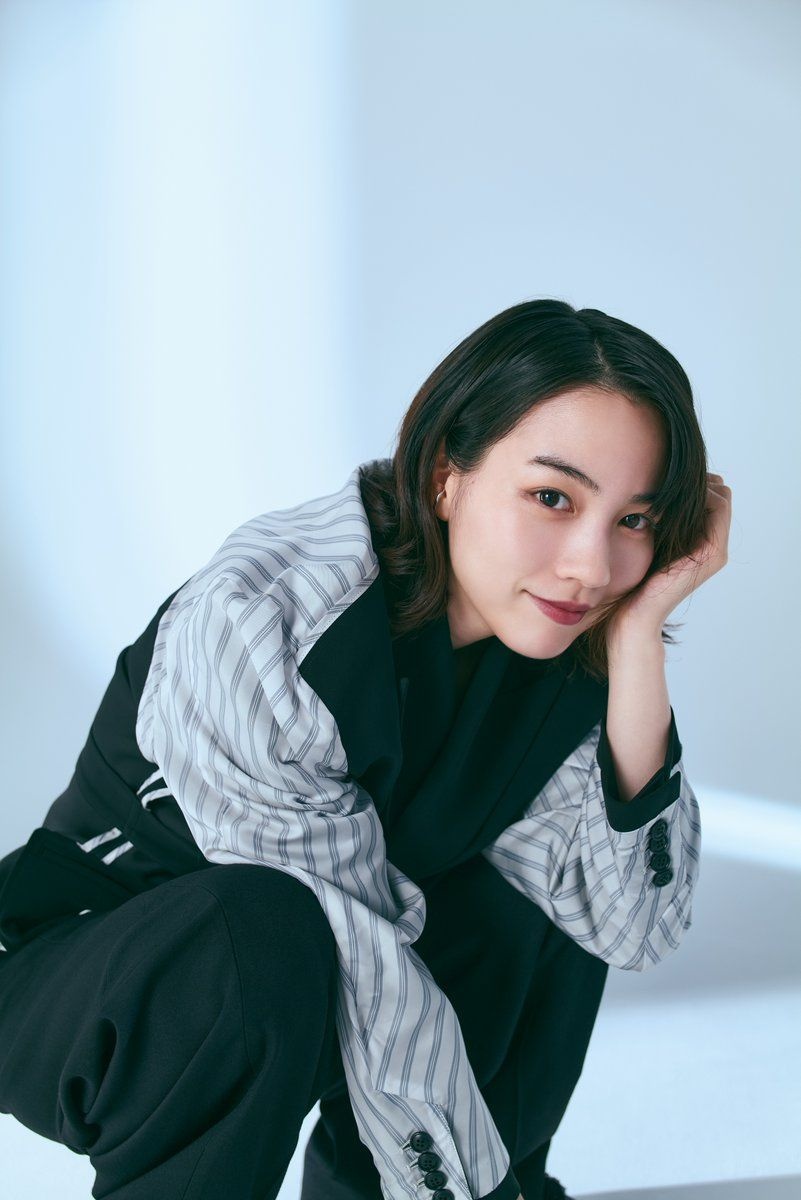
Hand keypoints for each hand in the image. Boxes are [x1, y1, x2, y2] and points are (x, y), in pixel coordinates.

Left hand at [609, 471, 731, 634]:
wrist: (631, 616)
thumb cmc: (630, 581)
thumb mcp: (646, 541)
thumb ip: (657, 520)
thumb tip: (648, 487)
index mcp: (700, 543)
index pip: (711, 496)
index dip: (692, 481)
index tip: (662, 473)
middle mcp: (713, 546)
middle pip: (718, 493)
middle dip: (696, 479)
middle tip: (664, 474)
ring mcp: (716, 550)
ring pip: (720, 496)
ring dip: (696, 484)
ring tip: (666, 482)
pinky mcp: (712, 553)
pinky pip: (718, 508)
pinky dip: (699, 493)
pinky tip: (668, 493)